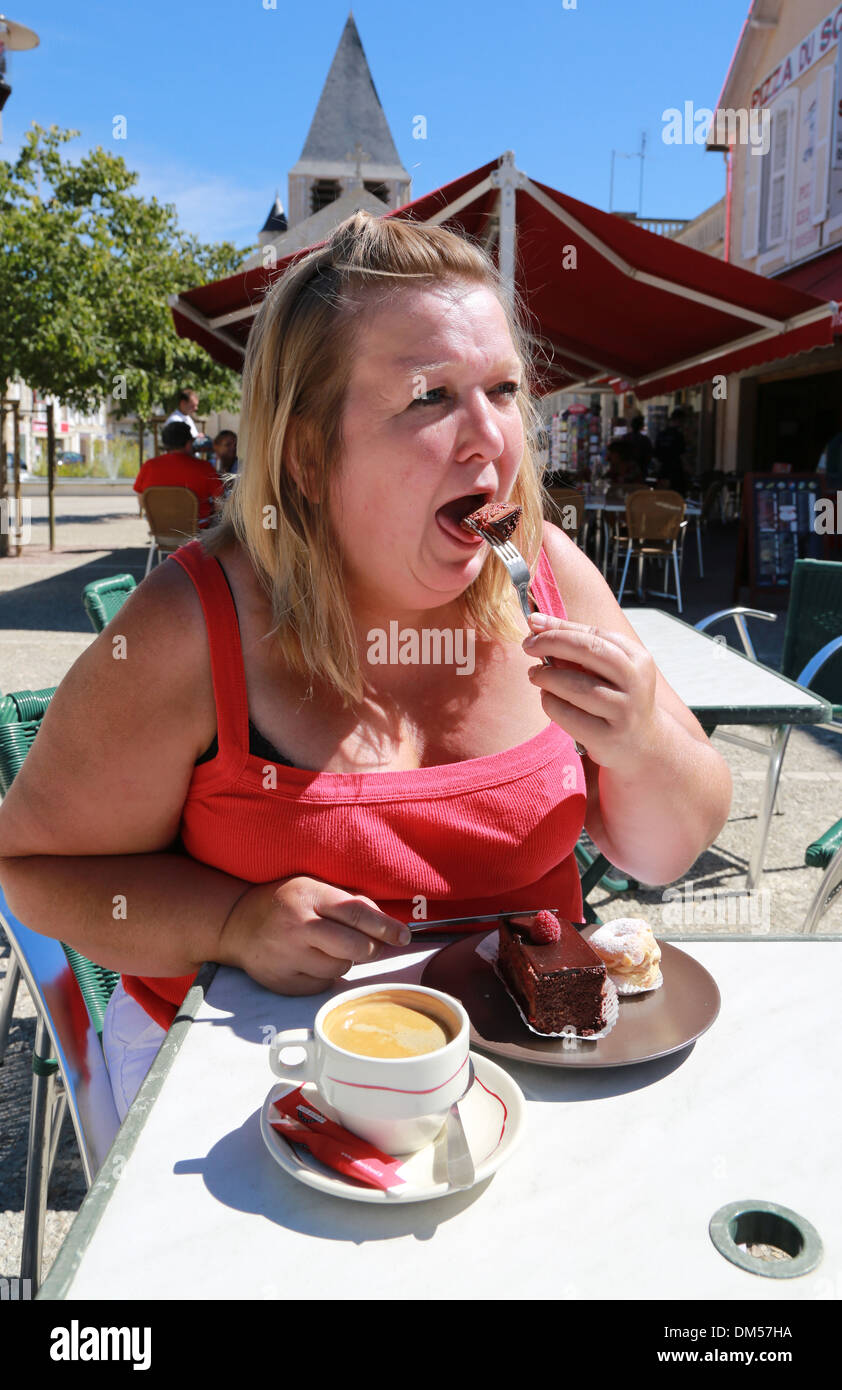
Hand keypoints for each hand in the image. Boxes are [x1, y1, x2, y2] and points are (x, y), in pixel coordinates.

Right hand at [216, 875, 411, 994]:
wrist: (235, 924)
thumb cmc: (284, 902)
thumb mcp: (312, 887)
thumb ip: (348, 902)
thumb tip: (385, 925)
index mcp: (308, 896)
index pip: (358, 914)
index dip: (386, 927)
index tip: (403, 936)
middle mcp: (297, 926)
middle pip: (355, 947)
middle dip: (371, 948)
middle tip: (371, 946)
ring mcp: (288, 956)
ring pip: (341, 968)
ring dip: (345, 960)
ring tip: (328, 948)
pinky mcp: (282, 982)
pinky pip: (322, 984)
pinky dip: (325, 975)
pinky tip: (311, 961)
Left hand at [523, 613, 659, 772]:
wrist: (641, 743)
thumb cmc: (616, 698)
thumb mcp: (608, 671)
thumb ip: (579, 649)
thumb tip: (538, 625)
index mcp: (637, 658)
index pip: (594, 634)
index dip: (560, 627)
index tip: (534, 623)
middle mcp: (634, 682)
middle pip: (587, 650)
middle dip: (552, 643)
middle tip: (527, 645)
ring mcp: (623, 711)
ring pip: (575, 685)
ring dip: (547, 676)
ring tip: (535, 675)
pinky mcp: (607, 737)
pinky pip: (568, 714)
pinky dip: (550, 702)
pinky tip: (546, 698)